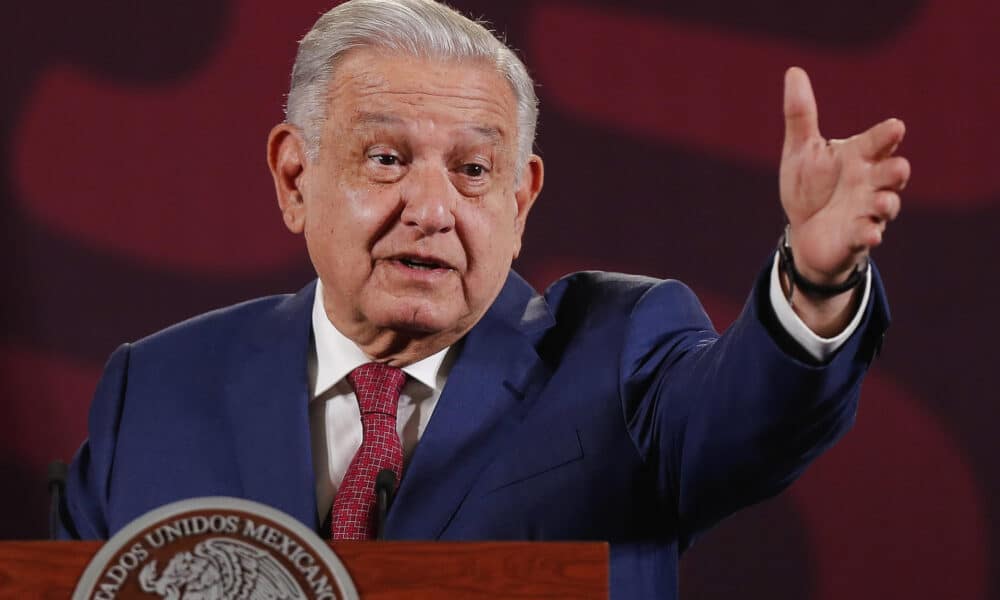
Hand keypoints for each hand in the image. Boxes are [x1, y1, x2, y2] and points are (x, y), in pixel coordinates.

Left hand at [779, 67, 909, 285]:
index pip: (876, 142)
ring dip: (887, 204)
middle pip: (891, 173)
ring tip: (883, 202)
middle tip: (897, 167)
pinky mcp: (857, 236)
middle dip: (895, 171)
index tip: (895, 128)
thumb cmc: (810, 186)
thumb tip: (794, 71)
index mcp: (858, 157)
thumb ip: (801, 115)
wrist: (804, 231)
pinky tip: (869, 234)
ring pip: (886, 205)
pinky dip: (869, 234)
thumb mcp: (801, 150)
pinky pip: (867, 235)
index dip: (885, 135)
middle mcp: (869, 182)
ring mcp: (866, 210)